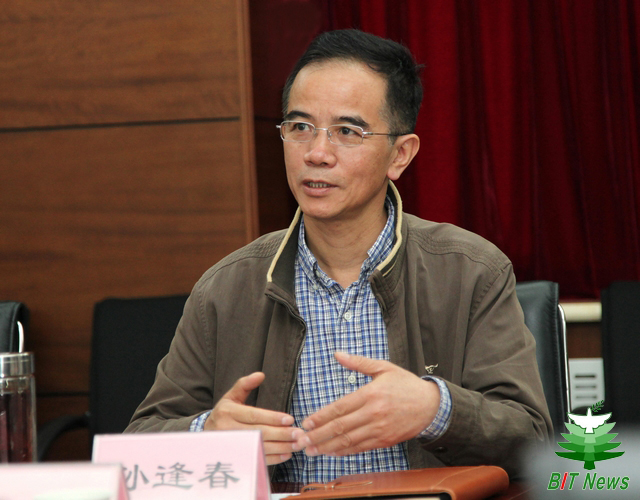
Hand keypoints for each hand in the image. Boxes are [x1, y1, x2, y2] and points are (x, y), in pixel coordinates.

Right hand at [205, 372, 303, 464]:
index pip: (253, 415)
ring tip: (296, 444)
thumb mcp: (231, 397)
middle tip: (298, 433)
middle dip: (281, 434)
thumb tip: (261, 375)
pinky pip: (256, 459)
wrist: (205, 434)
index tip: (290, 419)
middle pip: (258, 432)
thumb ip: (245, 384)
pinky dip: (273, 458)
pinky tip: (286, 454)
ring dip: (280, 447)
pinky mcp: (235, 458)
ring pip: (259, 447)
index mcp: (228, 412)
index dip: (272, 418)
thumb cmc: (224, 413)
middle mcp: (228, 430)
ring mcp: (231, 446)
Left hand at [293, 352, 439, 456]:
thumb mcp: (383, 368)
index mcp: (371, 394)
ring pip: (348, 441)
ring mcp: (379, 429)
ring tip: (311, 450)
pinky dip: (344, 452)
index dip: (321, 417)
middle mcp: (374, 414)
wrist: (431, 405)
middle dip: (318, 435)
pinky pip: (361, 448)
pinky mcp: (385, 441)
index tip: (307, 422)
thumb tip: (337, 354)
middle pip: (340, 427)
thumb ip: (358, 363)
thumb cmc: (406, 384)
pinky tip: (332, 452)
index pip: (340, 408)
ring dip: (327, 447)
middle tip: (301, 440)